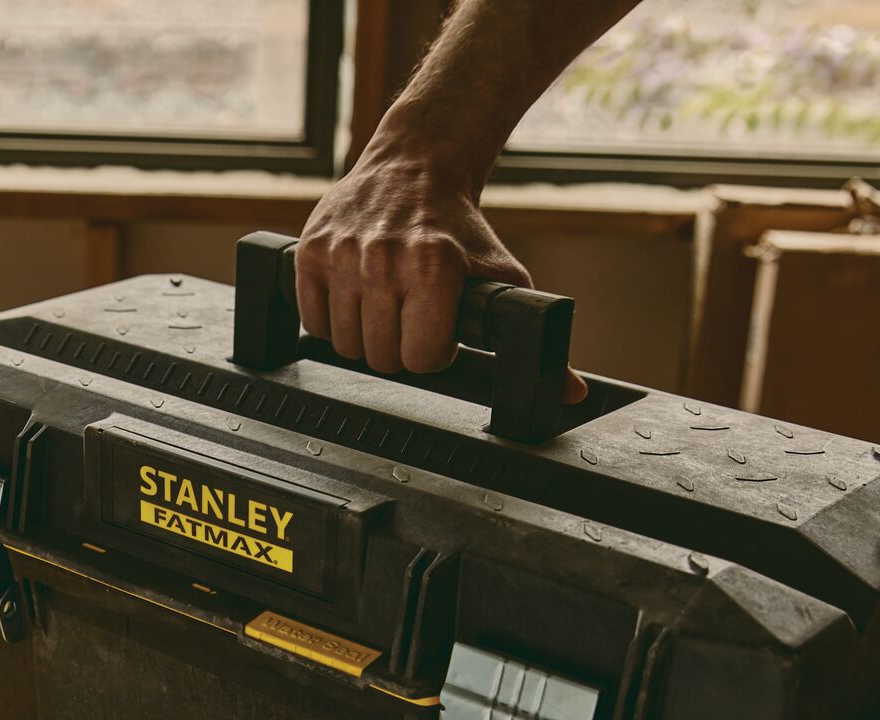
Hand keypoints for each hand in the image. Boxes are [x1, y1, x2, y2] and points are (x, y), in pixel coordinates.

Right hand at [295, 150, 587, 397]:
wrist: (415, 165)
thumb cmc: (459, 226)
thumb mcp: (504, 277)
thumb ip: (534, 334)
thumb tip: (570, 394)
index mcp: (434, 267)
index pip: (422, 359)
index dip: (434, 353)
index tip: (439, 332)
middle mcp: (383, 260)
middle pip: (381, 358)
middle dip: (399, 348)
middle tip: (410, 317)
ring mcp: (342, 256)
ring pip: (344, 344)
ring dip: (365, 336)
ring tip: (385, 305)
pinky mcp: (310, 252)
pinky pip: (313, 321)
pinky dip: (332, 320)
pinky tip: (356, 297)